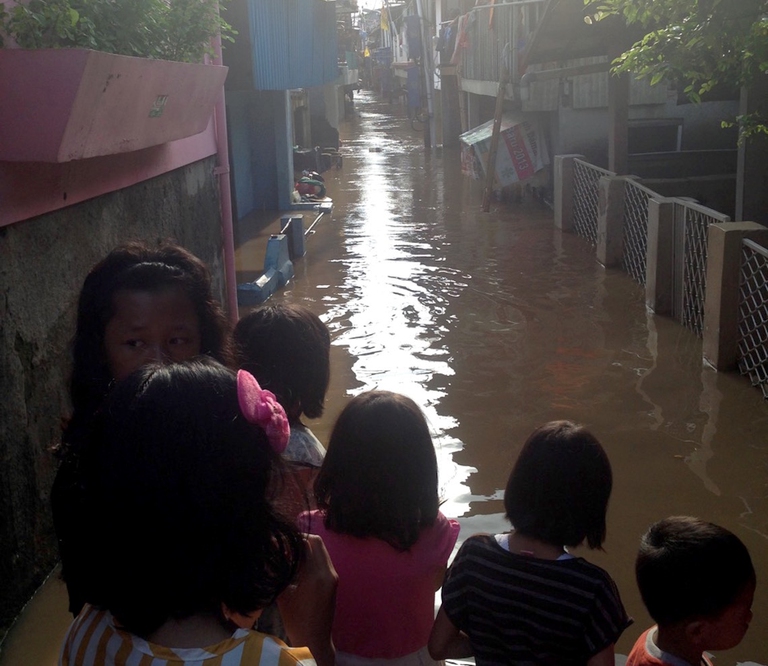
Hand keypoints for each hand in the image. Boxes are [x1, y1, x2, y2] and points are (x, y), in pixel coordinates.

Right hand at [277, 535, 336, 665]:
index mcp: (315, 574)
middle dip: (301, 540)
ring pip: (321, 550)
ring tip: (290, 556)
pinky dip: (312, 558)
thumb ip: (278, 570)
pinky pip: (323, 560)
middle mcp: (328, 572)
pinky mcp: (334, 581)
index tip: (279, 541)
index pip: (307, 542)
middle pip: (317, 542)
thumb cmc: (295, 619)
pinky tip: (298, 566)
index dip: (292, 539)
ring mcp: (333, 576)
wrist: (314, 639)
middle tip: (285, 546)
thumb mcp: (282, 593)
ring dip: (307, 549)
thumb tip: (271, 550)